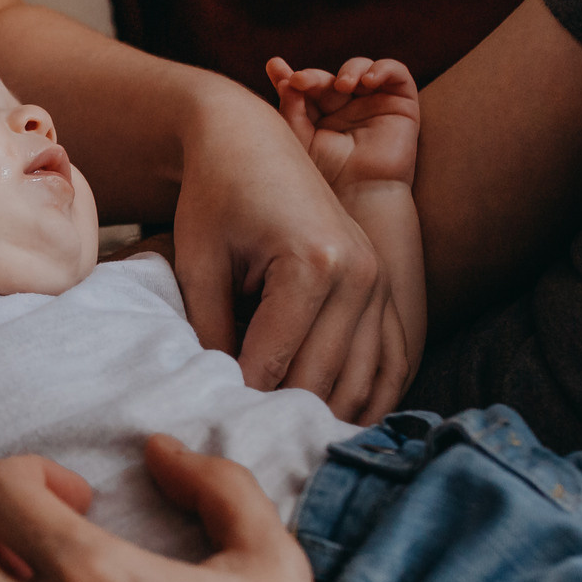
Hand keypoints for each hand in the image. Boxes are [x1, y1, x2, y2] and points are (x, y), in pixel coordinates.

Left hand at [170, 87, 400, 418]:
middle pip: (320, 378)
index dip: (239, 399)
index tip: (214, 426)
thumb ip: (211, 332)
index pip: (274, 362)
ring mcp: (378, 279)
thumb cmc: (214, 195)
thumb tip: (218, 395)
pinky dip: (358, 394)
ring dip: (321, 413)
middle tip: (246, 443)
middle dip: (279, 414)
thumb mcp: (199, 264)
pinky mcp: (382, 284)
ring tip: (281, 440)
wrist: (249, 137)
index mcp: (312, 264)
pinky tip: (325, 420)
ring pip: (357, 378)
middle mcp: (358, 273)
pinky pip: (383, 359)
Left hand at [267, 56, 420, 190]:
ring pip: (362, 68)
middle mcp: (348, 109)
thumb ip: (291, 106)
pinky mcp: (401, 105)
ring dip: (350, 70)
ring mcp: (374, 104)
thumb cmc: (327, 173)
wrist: (360, 192)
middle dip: (315, 77)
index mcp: (322, 117)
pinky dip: (383, 69)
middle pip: (330, 78)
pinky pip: (397, 72)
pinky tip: (367, 83)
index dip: (293, 76)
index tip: (275, 67)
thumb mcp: (299, 137)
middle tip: (300, 81)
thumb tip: (281, 74)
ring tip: (341, 86)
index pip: (308, 88)